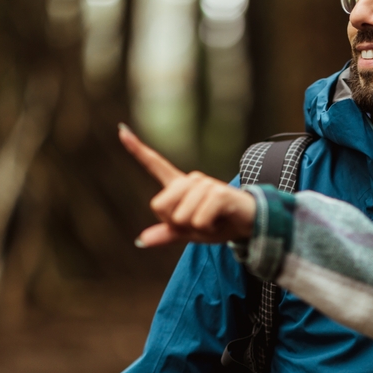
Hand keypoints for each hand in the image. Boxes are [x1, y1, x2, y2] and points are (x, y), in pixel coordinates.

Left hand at [118, 124, 255, 245]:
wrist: (250, 224)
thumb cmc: (219, 224)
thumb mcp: (190, 232)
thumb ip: (167, 234)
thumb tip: (141, 241)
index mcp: (180, 186)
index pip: (155, 165)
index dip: (137, 149)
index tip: (121, 130)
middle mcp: (190, 180)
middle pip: (160, 206)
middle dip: (177, 224)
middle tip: (199, 222)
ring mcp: (204, 184)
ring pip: (180, 217)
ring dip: (196, 228)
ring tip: (213, 221)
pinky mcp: (218, 193)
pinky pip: (197, 220)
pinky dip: (207, 229)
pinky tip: (220, 221)